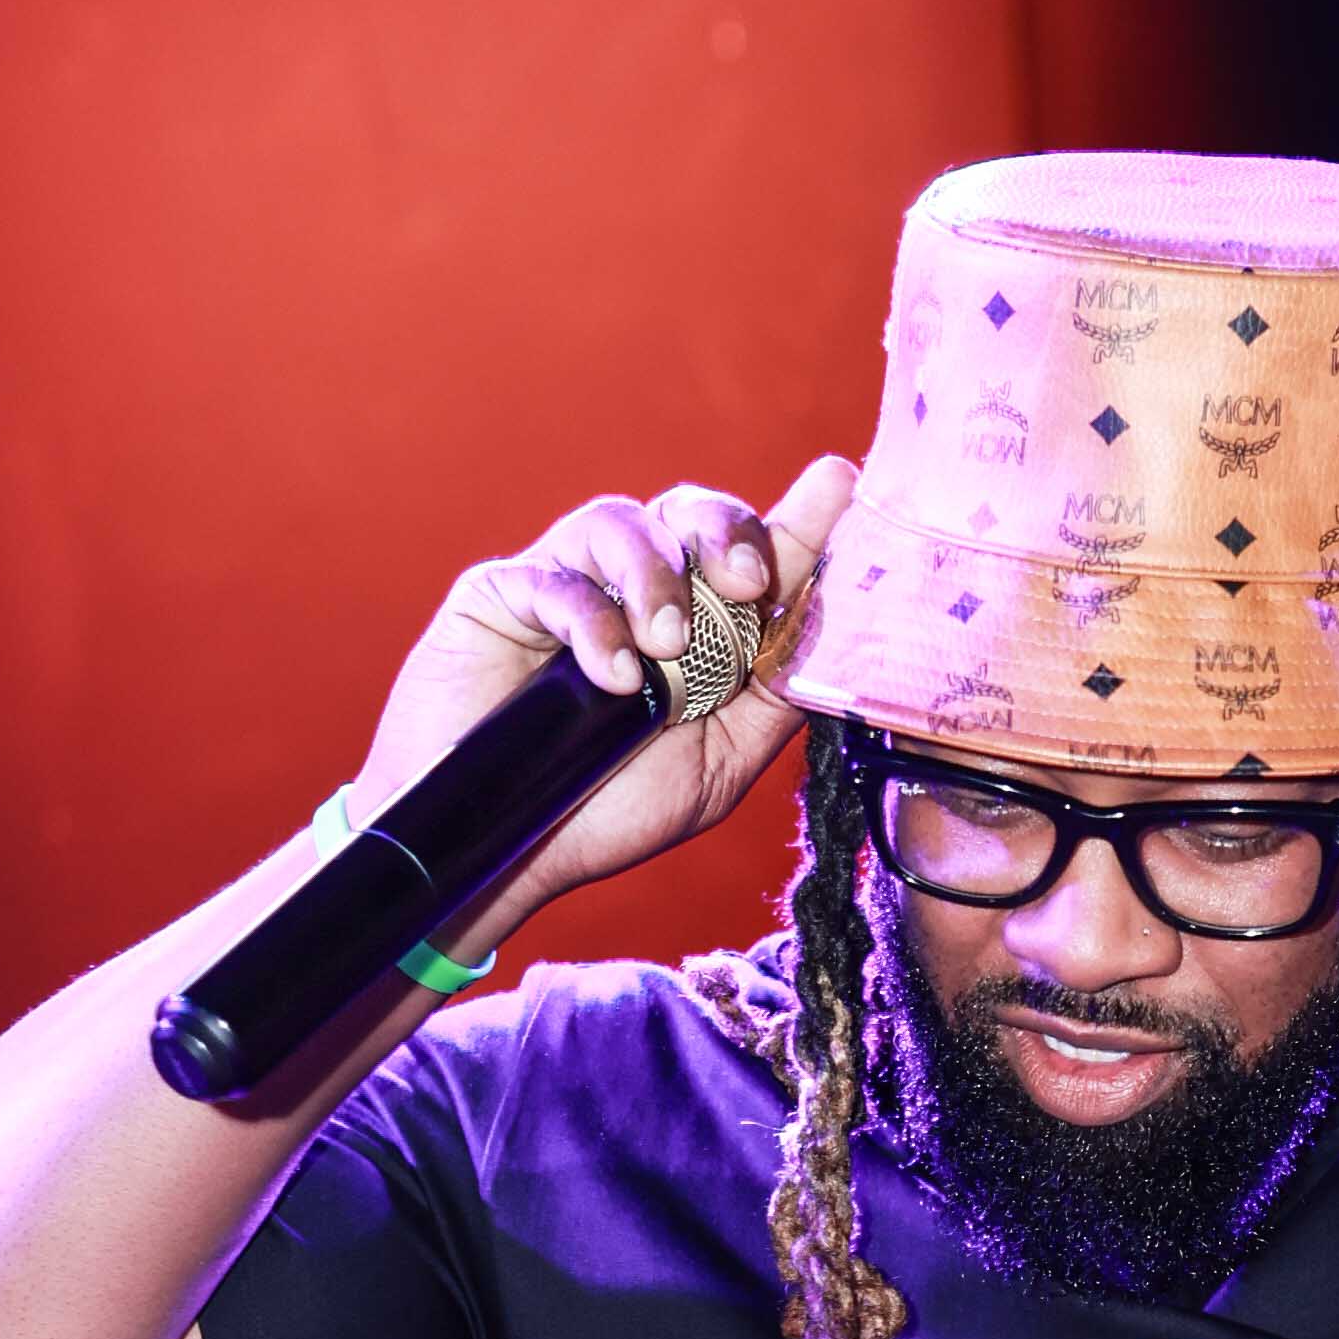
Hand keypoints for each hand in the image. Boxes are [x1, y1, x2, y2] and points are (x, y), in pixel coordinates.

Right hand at [336, 450, 862, 924]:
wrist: (506, 856)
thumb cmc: (607, 809)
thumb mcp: (720, 760)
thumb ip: (772, 690)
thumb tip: (827, 619)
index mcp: (693, 622)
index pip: (748, 552)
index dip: (797, 519)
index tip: (838, 482)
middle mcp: (631, 589)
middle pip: (687, 512)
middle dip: (725, 530)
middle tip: (745, 579)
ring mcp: (566, 583)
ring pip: (622, 522)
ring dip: (657, 577)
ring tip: (664, 645)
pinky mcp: (501, 592)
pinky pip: (555, 576)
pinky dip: (594, 621)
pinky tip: (613, 675)